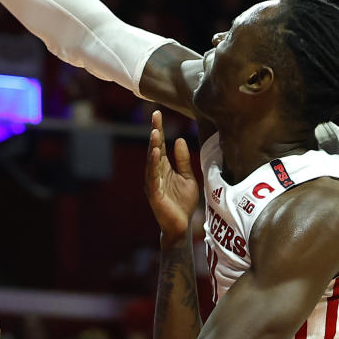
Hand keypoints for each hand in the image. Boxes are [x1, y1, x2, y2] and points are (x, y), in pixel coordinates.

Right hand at [145, 110, 198, 245]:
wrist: (180, 226)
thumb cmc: (183, 203)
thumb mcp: (187, 177)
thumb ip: (183, 160)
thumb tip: (179, 139)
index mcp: (163, 167)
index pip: (160, 145)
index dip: (158, 129)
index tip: (157, 113)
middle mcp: (155, 172)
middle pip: (154, 149)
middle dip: (154, 133)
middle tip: (155, 116)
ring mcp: (153, 183)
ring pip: (151, 161)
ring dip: (152, 146)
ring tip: (155, 132)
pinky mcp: (154, 194)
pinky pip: (153, 177)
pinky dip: (153, 164)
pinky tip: (155, 153)